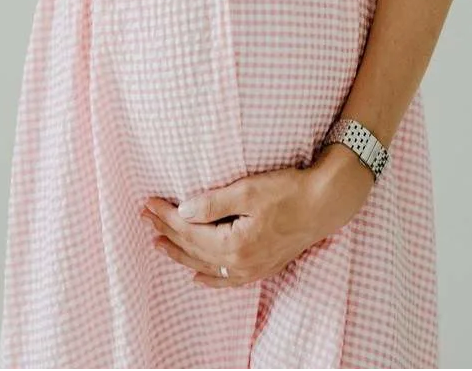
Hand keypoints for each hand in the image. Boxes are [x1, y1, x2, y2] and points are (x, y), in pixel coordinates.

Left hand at [140, 144, 373, 287]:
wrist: (327, 203)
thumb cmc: (289, 192)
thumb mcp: (247, 191)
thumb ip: (212, 204)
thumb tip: (182, 212)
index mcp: (234, 244)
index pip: (189, 230)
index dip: (166, 216)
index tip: (148, 203)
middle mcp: (242, 263)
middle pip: (193, 249)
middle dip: (167, 231)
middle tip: (145, 217)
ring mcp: (253, 268)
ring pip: (206, 265)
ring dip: (180, 254)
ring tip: (158, 243)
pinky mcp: (263, 266)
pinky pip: (229, 280)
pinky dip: (210, 278)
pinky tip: (196, 277)